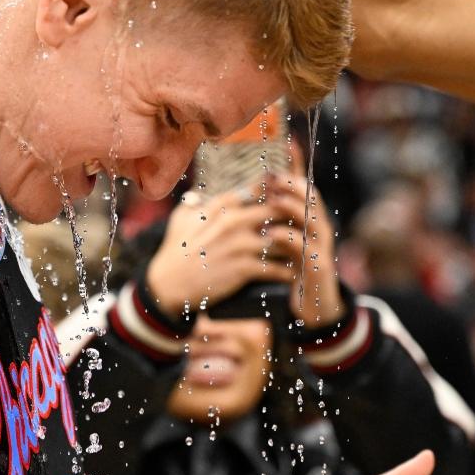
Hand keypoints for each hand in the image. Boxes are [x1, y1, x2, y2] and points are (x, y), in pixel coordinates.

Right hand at [145, 188, 295, 317]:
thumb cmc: (174, 251)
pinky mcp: (243, 269)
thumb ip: (193, 203)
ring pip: (282, 238)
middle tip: (305, 222)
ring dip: (296, 244)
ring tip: (306, 249)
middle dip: (293, 215)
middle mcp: (234, 221)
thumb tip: (198, 195)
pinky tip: (295, 273)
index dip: (278, 188)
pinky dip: (287, 271)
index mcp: (221, 206)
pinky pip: (275, 267)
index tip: (289, 193)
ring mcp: (240, 245)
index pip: (259, 188)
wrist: (168, 285)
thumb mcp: (180, 220)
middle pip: (277, 209)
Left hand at [265, 175, 343, 327]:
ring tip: (273, 197)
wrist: (314, 309)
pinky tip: (271, 233)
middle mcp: (318, 228)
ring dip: (292, 205)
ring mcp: (321, 246)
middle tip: (271, 175)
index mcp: (309, 219)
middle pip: (310, 197)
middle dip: (292, 183)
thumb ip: (274, 221)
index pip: (304, 185)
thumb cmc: (294, 272)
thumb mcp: (283, 243)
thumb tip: (254, 199)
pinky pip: (304, 247)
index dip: (298, 163)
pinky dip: (288, 237)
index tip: (288, 141)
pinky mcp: (318, 265)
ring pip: (311, 217)